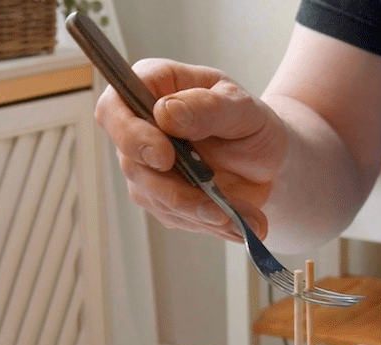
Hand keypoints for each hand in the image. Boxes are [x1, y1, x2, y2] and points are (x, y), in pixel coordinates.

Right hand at [93, 58, 287, 242]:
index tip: (164, 157)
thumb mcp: (242, 108)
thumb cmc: (250, 122)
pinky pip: (175, 216)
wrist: (266, 158)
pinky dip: (207, 223)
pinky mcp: (160, 197)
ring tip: (236, 219)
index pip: (114, 107)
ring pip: (153, 197)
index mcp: (153, 86)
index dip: (130, 134)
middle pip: (132, 163)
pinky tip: (235, 223)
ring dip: (197, 212)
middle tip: (216, 208)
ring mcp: (146, 166)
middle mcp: (141, 126)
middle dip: (174, 190)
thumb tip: (166, 112)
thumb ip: (208, 107)